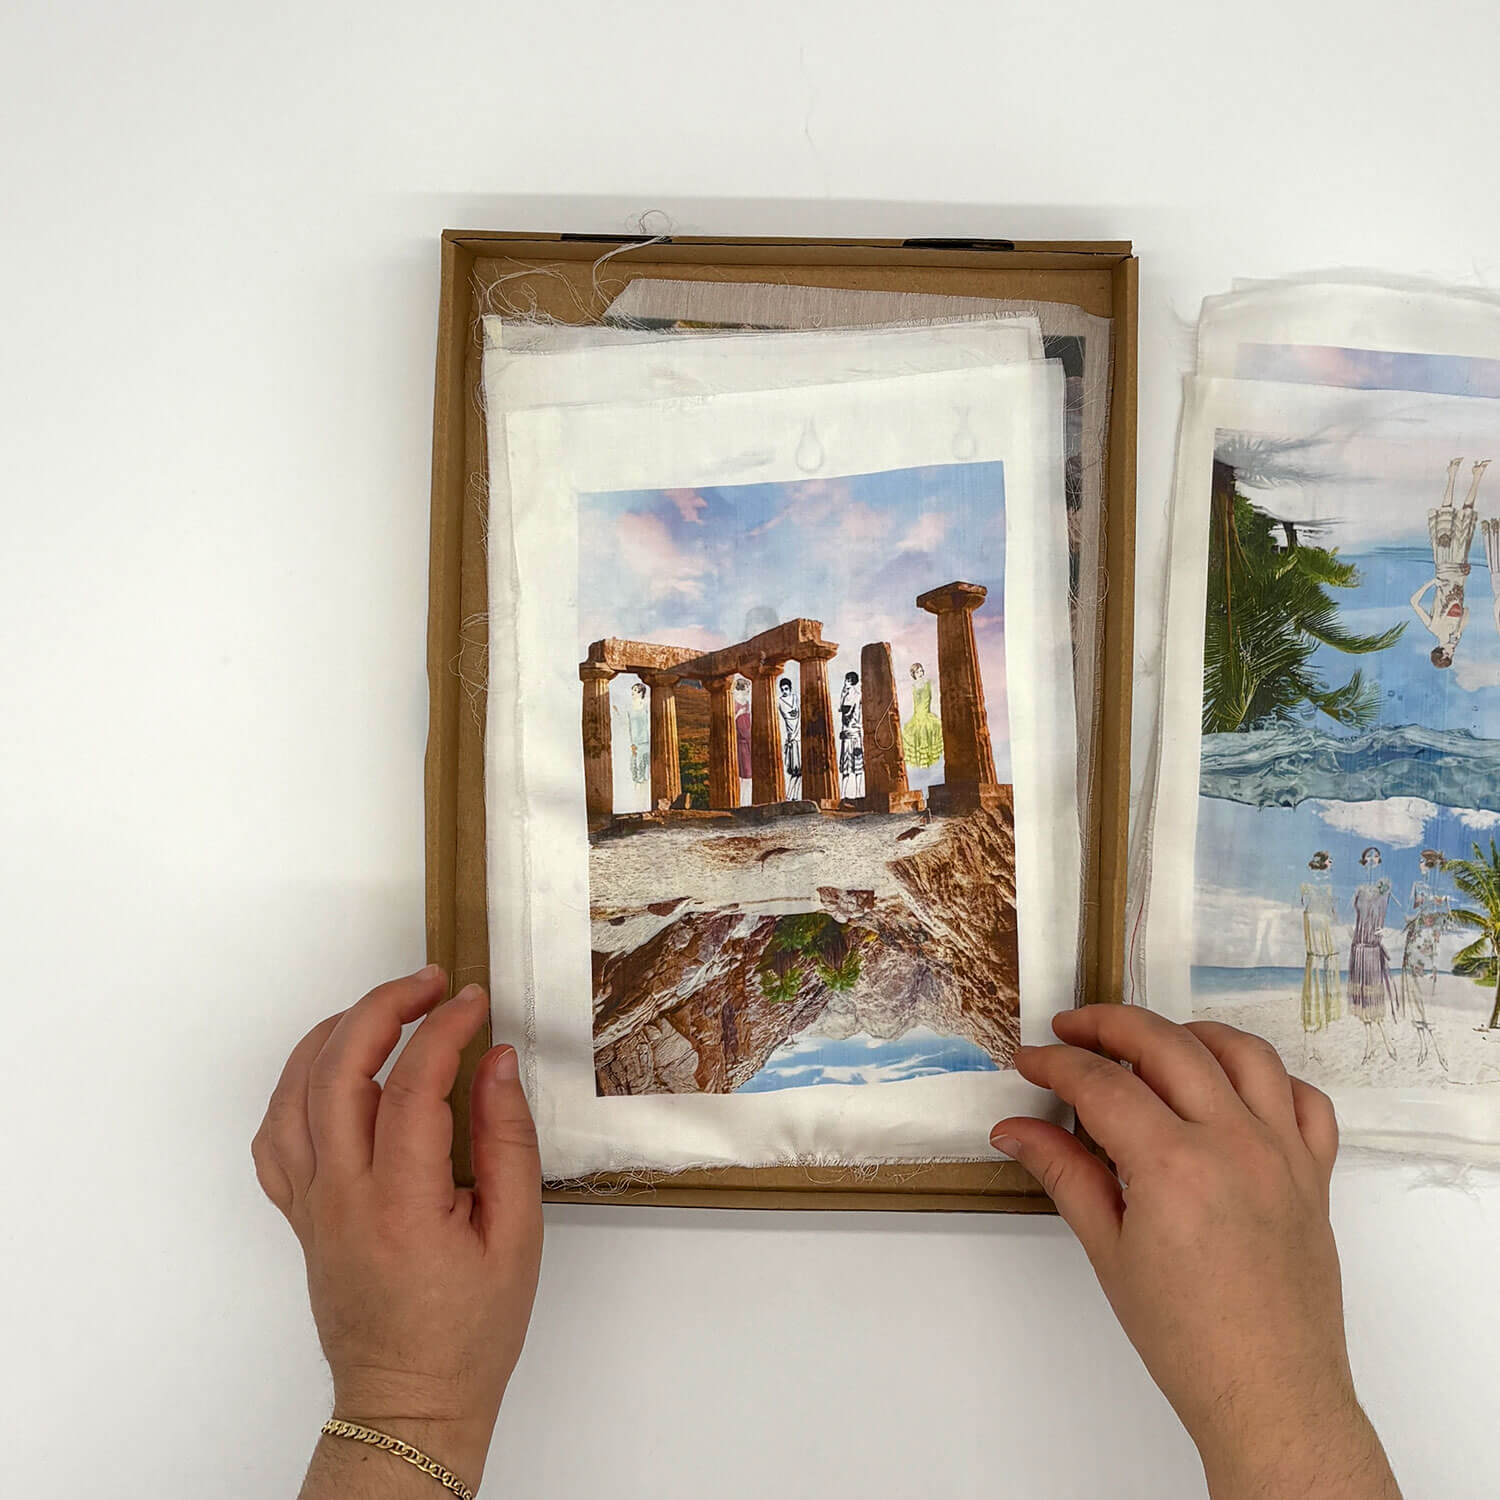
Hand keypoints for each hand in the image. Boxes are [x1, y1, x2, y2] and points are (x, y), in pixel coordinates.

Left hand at [253, 966, 541, 1493]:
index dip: (445, 1029)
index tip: (475, 1002)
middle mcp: (341, 1198)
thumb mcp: (517, 1235)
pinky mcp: (299, 1215)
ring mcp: (310, 1205)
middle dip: (384, 1008)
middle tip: (431, 984)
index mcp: (401, 1205)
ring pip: (294, 1094)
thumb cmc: (469, 1333)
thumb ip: (507, 1141)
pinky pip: (275, 1136)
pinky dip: (296, 1086)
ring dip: (335, 1034)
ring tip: (383, 1009)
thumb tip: (496, 1063)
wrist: (409, 1401)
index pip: (412, 1085)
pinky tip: (330, 1067)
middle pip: (338, 1071)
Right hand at [992, 1008, 1400, 1499]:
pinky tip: (1232, 1085)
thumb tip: (1015, 1130)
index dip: (1056, 1063)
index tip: (1031, 1061)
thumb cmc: (1187, 1339)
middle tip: (1072, 1030)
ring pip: (1242, 1052)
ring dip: (1189, 1032)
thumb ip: (1063, 1172)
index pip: (1101, 1082)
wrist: (1269, 1394)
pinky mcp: (1314, 1173)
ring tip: (1150, 1042)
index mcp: (1174, 1165)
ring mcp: (1282, 1153)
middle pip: (1166, 1044)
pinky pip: (1305, 1100)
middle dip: (1109, 1024)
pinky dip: (1269, 1077)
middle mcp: (1234, 1144)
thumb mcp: (1107, 1250)